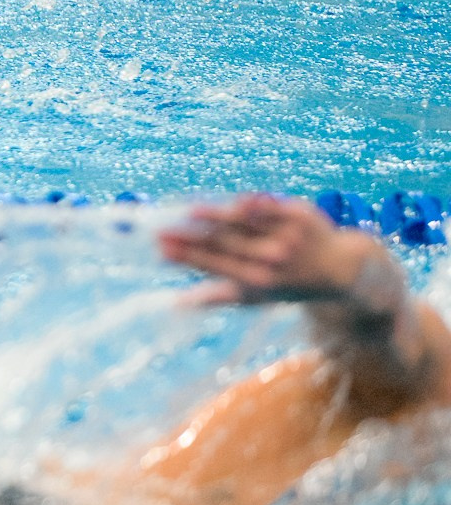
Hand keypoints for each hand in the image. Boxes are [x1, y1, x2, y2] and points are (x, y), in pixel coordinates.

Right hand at [159, 194, 385, 308]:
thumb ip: (219, 297)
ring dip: (214, 216)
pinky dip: (251, 205)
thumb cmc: (289, 283)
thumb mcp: (256, 296)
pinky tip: (231, 201)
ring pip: (244, 223)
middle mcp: (275, 259)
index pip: (217, 266)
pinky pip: (271, 207)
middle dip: (191, 237)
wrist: (341, 268)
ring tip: (187, 211)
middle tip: (162, 230)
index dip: (189, 258)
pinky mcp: (301, 215)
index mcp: (261, 281)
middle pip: (225, 244)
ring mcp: (289, 235)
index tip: (162, 250)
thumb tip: (180, 303)